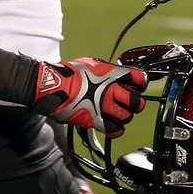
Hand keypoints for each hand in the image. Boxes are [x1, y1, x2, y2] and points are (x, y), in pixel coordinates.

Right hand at [32, 58, 146, 137]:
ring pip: (127, 116)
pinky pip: (114, 129)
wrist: (51, 85)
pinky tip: (113, 125)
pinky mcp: (94, 119)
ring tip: (118, 114)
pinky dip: (116, 129)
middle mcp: (110, 90)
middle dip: (137, 103)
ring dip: (125, 116)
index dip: (141, 83)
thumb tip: (114, 74)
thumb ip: (107, 71)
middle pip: (137, 101)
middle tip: (132, 103)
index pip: (139, 78)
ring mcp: (103, 105)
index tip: (138, 86)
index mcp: (112, 74)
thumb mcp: (92, 64)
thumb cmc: (68, 73)